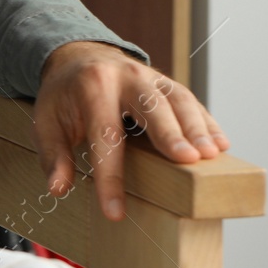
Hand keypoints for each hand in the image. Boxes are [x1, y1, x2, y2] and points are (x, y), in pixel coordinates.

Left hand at [32, 41, 229, 221]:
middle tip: (188, 161)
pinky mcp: (166, 83)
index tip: (115, 211)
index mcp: (92, 86)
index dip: (110, 174)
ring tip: (212, 155)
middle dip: (169, 133)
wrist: (78, 56)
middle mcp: (125, 76)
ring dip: (197, 127)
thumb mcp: (46, 120)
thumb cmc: (65, 95)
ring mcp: (150, 76)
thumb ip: (53, 154)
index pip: (104, 134)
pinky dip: (207, 121)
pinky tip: (221, 144)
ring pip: (177, 99)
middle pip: (151, 106)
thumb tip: (58, 188)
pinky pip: (190, 100)